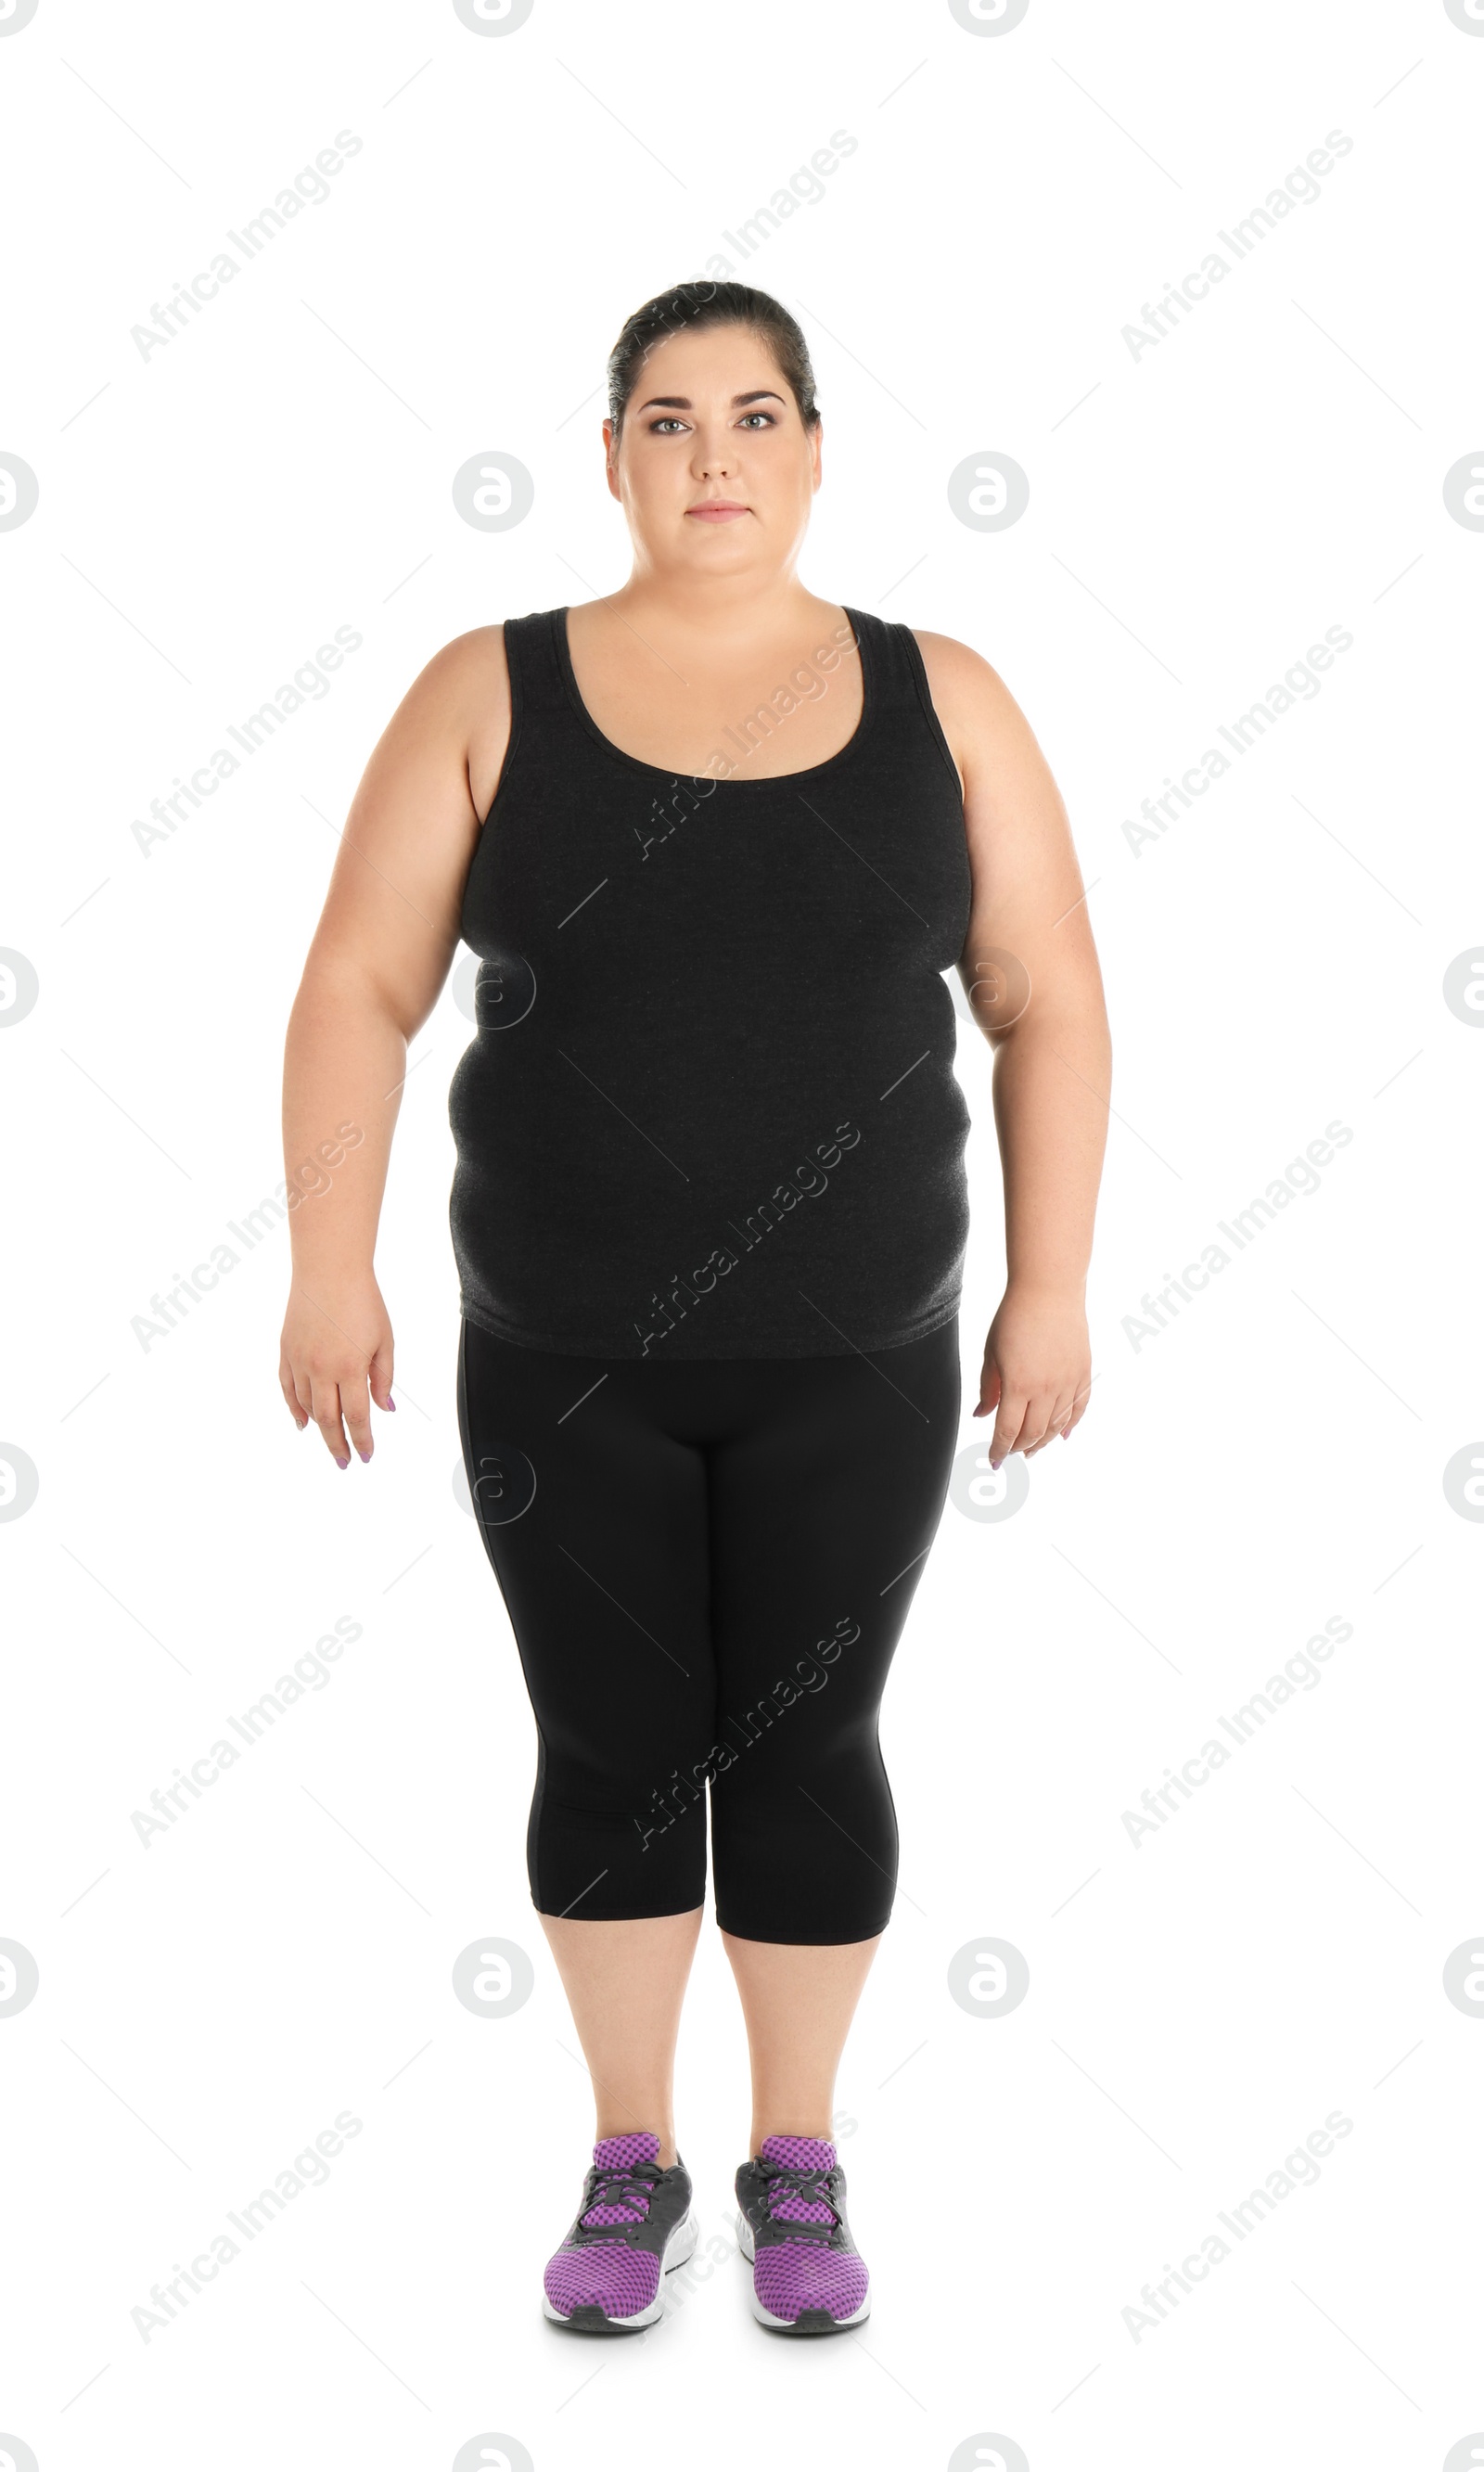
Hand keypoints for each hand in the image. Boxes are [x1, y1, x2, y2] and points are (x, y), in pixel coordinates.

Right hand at [279, 1272, 394, 1467]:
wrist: (329, 1271)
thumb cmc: (362, 1301)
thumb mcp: (384, 1340)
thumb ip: (383, 1378)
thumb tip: (386, 1409)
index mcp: (349, 1368)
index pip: (356, 1417)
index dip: (362, 1440)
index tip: (365, 1456)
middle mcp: (321, 1369)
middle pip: (328, 1420)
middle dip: (338, 1445)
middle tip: (345, 1462)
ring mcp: (299, 1361)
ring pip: (307, 1407)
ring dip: (320, 1427)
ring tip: (331, 1440)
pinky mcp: (286, 1352)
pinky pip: (287, 1389)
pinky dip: (294, 1409)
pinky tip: (302, 1422)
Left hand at [973, 1284, 1090, 1467]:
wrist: (1049, 1290)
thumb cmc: (1013, 1317)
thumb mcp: (991, 1353)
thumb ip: (987, 1388)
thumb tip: (981, 1415)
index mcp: (1018, 1384)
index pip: (1007, 1430)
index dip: (999, 1449)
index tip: (993, 1460)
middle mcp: (1046, 1388)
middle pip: (1033, 1433)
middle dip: (1019, 1448)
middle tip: (1010, 1453)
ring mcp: (1068, 1382)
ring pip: (1058, 1426)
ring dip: (1044, 1442)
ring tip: (1033, 1450)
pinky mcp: (1083, 1373)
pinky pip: (1080, 1408)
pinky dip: (1071, 1425)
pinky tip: (1063, 1436)